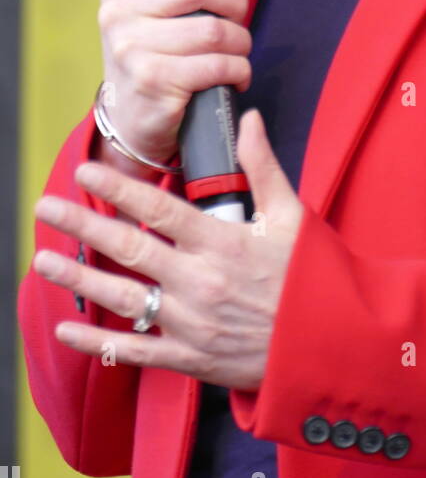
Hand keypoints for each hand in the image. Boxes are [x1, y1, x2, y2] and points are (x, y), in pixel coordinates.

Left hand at [32, 110, 303, 391]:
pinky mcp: (190, 357)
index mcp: (222, 243)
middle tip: (45, 207)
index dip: (119, 189)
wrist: (331, 345)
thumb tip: (247, 119)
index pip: (159, 209)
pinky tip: (69, 332)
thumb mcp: (293, 216)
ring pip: (123, 297)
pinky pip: (136, 351)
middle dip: (83, 226)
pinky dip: (99, 345)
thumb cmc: (313, 277)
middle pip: (129, 248)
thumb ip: (263, 167)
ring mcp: (190, 322)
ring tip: (41, 262)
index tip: (86, 171)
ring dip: (79, 279)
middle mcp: (199, 281)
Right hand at [96, 0, 256, 167]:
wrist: (134, 118)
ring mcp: (131, 46)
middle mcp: (119, 9)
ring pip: (215, 29)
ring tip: (235, 52)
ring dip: (240, 42)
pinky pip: (217, 64)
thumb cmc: (160, 53)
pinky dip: (238, 70)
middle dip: (233, 3)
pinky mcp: (152, 79)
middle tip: (234, 20)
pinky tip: (233, 76)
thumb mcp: (176, 11)